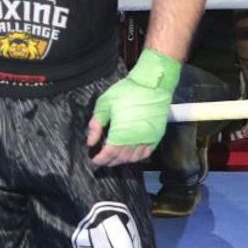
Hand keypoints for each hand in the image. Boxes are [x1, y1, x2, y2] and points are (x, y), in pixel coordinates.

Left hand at [86, 48, 179, 166]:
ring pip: (133, 158)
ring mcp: (148, 139)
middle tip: (102, 160)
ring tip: (114, 159)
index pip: (110, 153)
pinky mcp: (156, 136)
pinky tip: (130, 155)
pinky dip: (136, 158)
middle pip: (121, 157)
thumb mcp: (104, 104)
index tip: (95, 159)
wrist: (151, 85)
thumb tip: (90, 141)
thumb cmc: (126, 92)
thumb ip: (96, 124)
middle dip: (110, 161)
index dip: (101, 159)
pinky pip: (146, 154)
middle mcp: (135, 140)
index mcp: (121, 133)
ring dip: (122, 160)